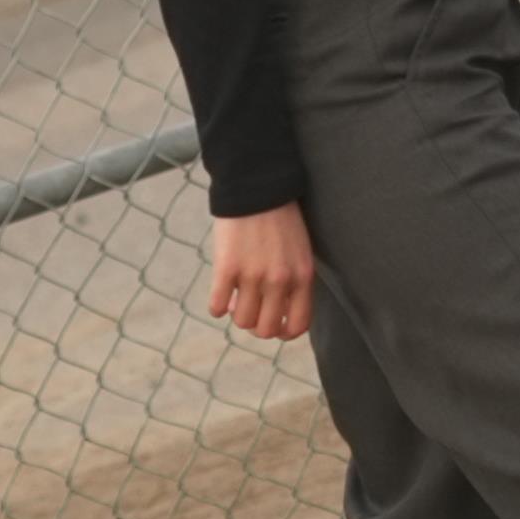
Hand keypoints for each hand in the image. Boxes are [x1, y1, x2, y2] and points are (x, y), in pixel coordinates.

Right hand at [206, 203, 316, 340]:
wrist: (256, 186)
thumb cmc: (280, 218)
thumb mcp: (300, 250)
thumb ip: (295, 281)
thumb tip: (277, 311)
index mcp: (302, 277)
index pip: (297, 326)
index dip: (283, 331)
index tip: (273, 322)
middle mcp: (280, 281)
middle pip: (266, 330)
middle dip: (256, 324)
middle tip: (250, 308)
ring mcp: (253, 275)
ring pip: (242, 321)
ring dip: (236, 313)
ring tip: (235, 297)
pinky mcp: (227, 267)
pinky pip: (217, 306)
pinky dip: (217, 306)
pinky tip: (220, 293)